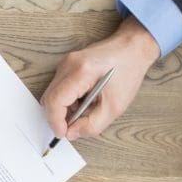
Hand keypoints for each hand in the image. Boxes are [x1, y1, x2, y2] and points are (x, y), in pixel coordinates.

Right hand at [40, 15, 160, 140]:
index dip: (55, 122)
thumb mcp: (115, 106)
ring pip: (52, 95)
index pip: (54, 102)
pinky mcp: (66, 65)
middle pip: (49, 99)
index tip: (62, 133)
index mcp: (81, 73)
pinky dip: (67, 100)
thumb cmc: (128, 71)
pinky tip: (83, 100)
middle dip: (58, 116)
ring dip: (63, 108)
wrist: (133, 48)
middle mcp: (68, 65)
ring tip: (84, 109)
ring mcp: (65, 63)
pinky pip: (58, 88)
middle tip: (75, 124)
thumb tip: (71, 133)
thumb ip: (92, 125)